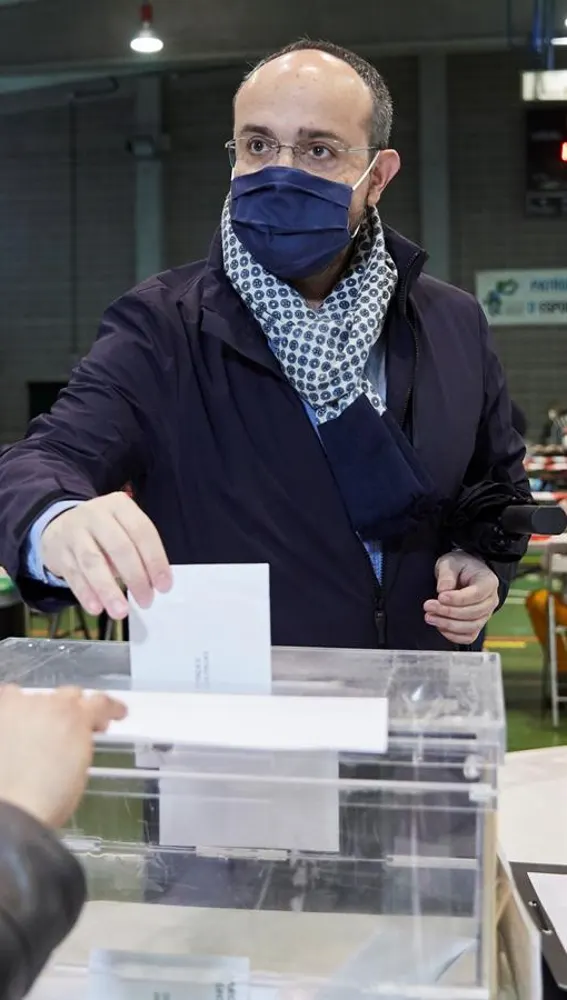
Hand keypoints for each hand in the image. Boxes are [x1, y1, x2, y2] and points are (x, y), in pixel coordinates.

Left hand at [0, 686, 125, 826]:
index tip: (116, 713)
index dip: (111, 709)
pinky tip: (16, 722)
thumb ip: (83, 742)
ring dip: (46, 710)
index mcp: (77, 718)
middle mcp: (51, 704)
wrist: (12, 810)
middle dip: (77, 710)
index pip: (101, 703)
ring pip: (40, 696)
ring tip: (40, 730)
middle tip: (76, 728)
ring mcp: (23, 705)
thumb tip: (79, 738)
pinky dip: (17, 707)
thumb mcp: (81, 769)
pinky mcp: (2, 710)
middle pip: (70, 695)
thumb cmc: (46, 799)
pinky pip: (10, 697)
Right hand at [41, 493, 172, 617]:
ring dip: (109, 590)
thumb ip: (139, 550)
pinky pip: (74, 574)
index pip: (142, 532)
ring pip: (93, 563)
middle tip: (146, 601)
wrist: (60, 523)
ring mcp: (74, 532)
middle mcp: (96, 515)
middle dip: (136, 577)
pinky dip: (86, 593)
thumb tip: (154, 583)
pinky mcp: (59, 552)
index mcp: (120, 506)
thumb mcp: (123, 527)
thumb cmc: (104, 531)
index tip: (164, 586)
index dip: (155, 560)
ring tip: (121, 612)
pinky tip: (97, 608)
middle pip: (119, 547)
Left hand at [423, 552, 498, 644]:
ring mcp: (485, 615)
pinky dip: (453, 635)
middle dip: (448, 612)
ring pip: (471, 627)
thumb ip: (447, 575)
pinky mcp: (477, 625)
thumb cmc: (459, 566)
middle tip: (428, 606)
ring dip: (448, 625)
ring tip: (429, 617)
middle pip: (473, 613)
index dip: (457, 599)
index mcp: (488, 582)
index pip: (476, 595)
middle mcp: (491, 600)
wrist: (464, 573)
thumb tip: (443, 590)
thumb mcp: (450, 563)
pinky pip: (468, 637)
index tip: (440, 597)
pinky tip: (439, 626)